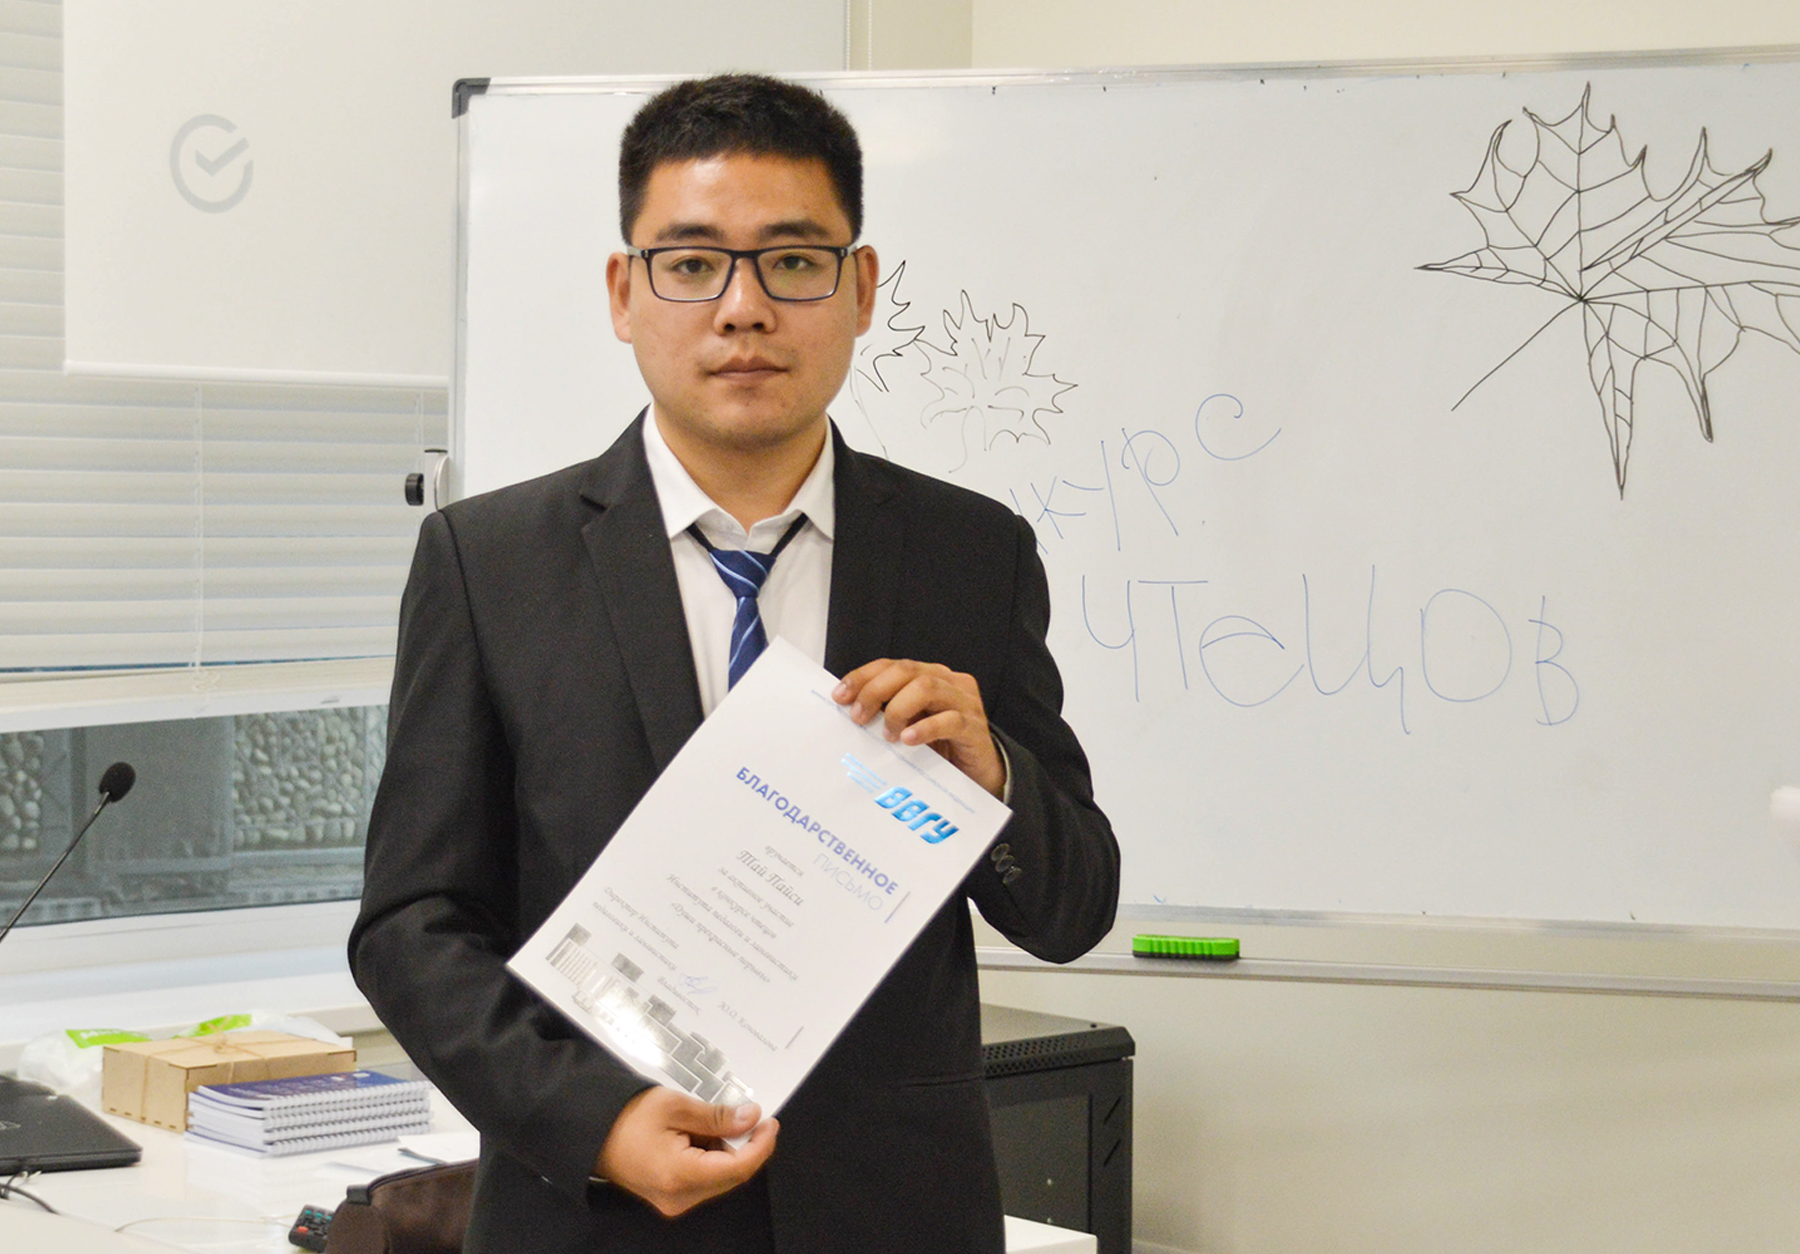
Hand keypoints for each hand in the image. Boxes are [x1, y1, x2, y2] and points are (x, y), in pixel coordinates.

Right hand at [594, 1087, 777, 1216]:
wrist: (590, 1132)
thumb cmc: (626, 1116)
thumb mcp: (676, 1106)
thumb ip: (717, 1116)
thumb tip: (751, 1118)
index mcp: (680, 1175)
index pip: (738, 1167)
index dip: (761, 1145)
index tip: (770, 1122)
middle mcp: (679, 1197)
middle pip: (732, 1176)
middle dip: (746, 1145)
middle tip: (749, 1115)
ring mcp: (674, 1201)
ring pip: (720, 1178)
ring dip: (728, 1150)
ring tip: (716, 1120)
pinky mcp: (671, 1196)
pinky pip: (705, 1179)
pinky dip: (713, 1156)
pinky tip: (704, 1133)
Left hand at [833, 658, 1005, 797]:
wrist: (979, 773)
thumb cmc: (942, 747)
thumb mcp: (910, 724)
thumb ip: (888, 712)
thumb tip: (848, 710)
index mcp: (930, 675)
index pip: (892, 665)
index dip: (863, 676)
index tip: (840, 696)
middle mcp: (948, 682)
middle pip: (907, 671)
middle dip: (875, 691)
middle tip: (858, 717)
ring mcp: (964, 702)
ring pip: (926, 688)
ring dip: (898, 709)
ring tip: (888, 735)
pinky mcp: (974, 727)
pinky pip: (949, 720)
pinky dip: (924, 728)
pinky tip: (908, 740)